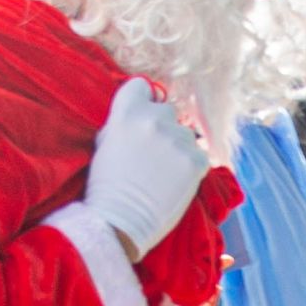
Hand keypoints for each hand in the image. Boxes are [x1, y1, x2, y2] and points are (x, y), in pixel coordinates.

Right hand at [84, 77, 210, 256]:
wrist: (121, 220)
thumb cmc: (106, 185)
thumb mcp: (105, 142)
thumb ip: (123, 121)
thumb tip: (141, 111)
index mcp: (127, 112)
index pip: (142, 86)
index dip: (143, 101)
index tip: (142, 118)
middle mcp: (155, 119)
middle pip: (168, 110)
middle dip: (163, 127)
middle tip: (154, 154)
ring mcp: (178, 139)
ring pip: (187, 134)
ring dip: (179, 147)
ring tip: (164, 172)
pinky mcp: (197, 160)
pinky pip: (200, 154)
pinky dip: (192, 166)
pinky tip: (176, 181)